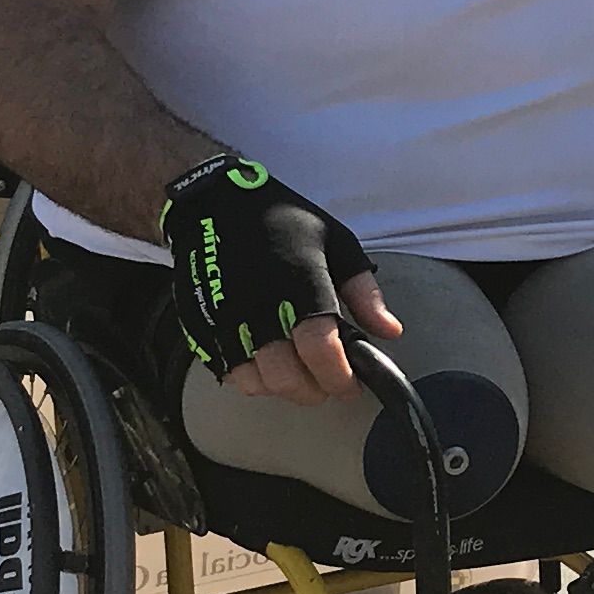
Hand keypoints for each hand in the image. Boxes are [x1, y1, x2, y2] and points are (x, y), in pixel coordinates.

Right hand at [158, 153, 405, 405]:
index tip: (351, 386)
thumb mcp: (337, 243)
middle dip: (314, 390)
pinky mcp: (203, 327)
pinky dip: (252, 379)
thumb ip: (365, 293)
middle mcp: (260, 308)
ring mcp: (227, 321)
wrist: (214, 202)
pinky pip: (227, 372)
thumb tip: (390, 332)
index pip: (320, 351)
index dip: (340, 378)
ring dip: (283, 388)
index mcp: (299, 286)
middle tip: (326, 382)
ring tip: (299, 373)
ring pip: (257, 382)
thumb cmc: (282, 219)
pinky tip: (268, 364)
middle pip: (287, 378)